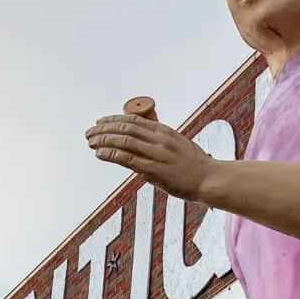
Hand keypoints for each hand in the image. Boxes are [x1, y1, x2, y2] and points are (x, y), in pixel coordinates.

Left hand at [86, 112, 213, 199]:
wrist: (209, 179)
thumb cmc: (196, 164)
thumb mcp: (179, 144)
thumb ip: (161, 140)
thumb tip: (144, 139)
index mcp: (164, 131)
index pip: (133, 120)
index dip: (114, 119)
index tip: (101, 122)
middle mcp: (159, 139)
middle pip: (125, 128)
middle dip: (104, 129)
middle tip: (90, 132)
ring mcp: (156, 154)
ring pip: (123, 141)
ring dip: (103, 140)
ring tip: (90, 141)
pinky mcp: (154, 170)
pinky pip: (127, 159)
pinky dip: (111, 154)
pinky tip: (100, 153)